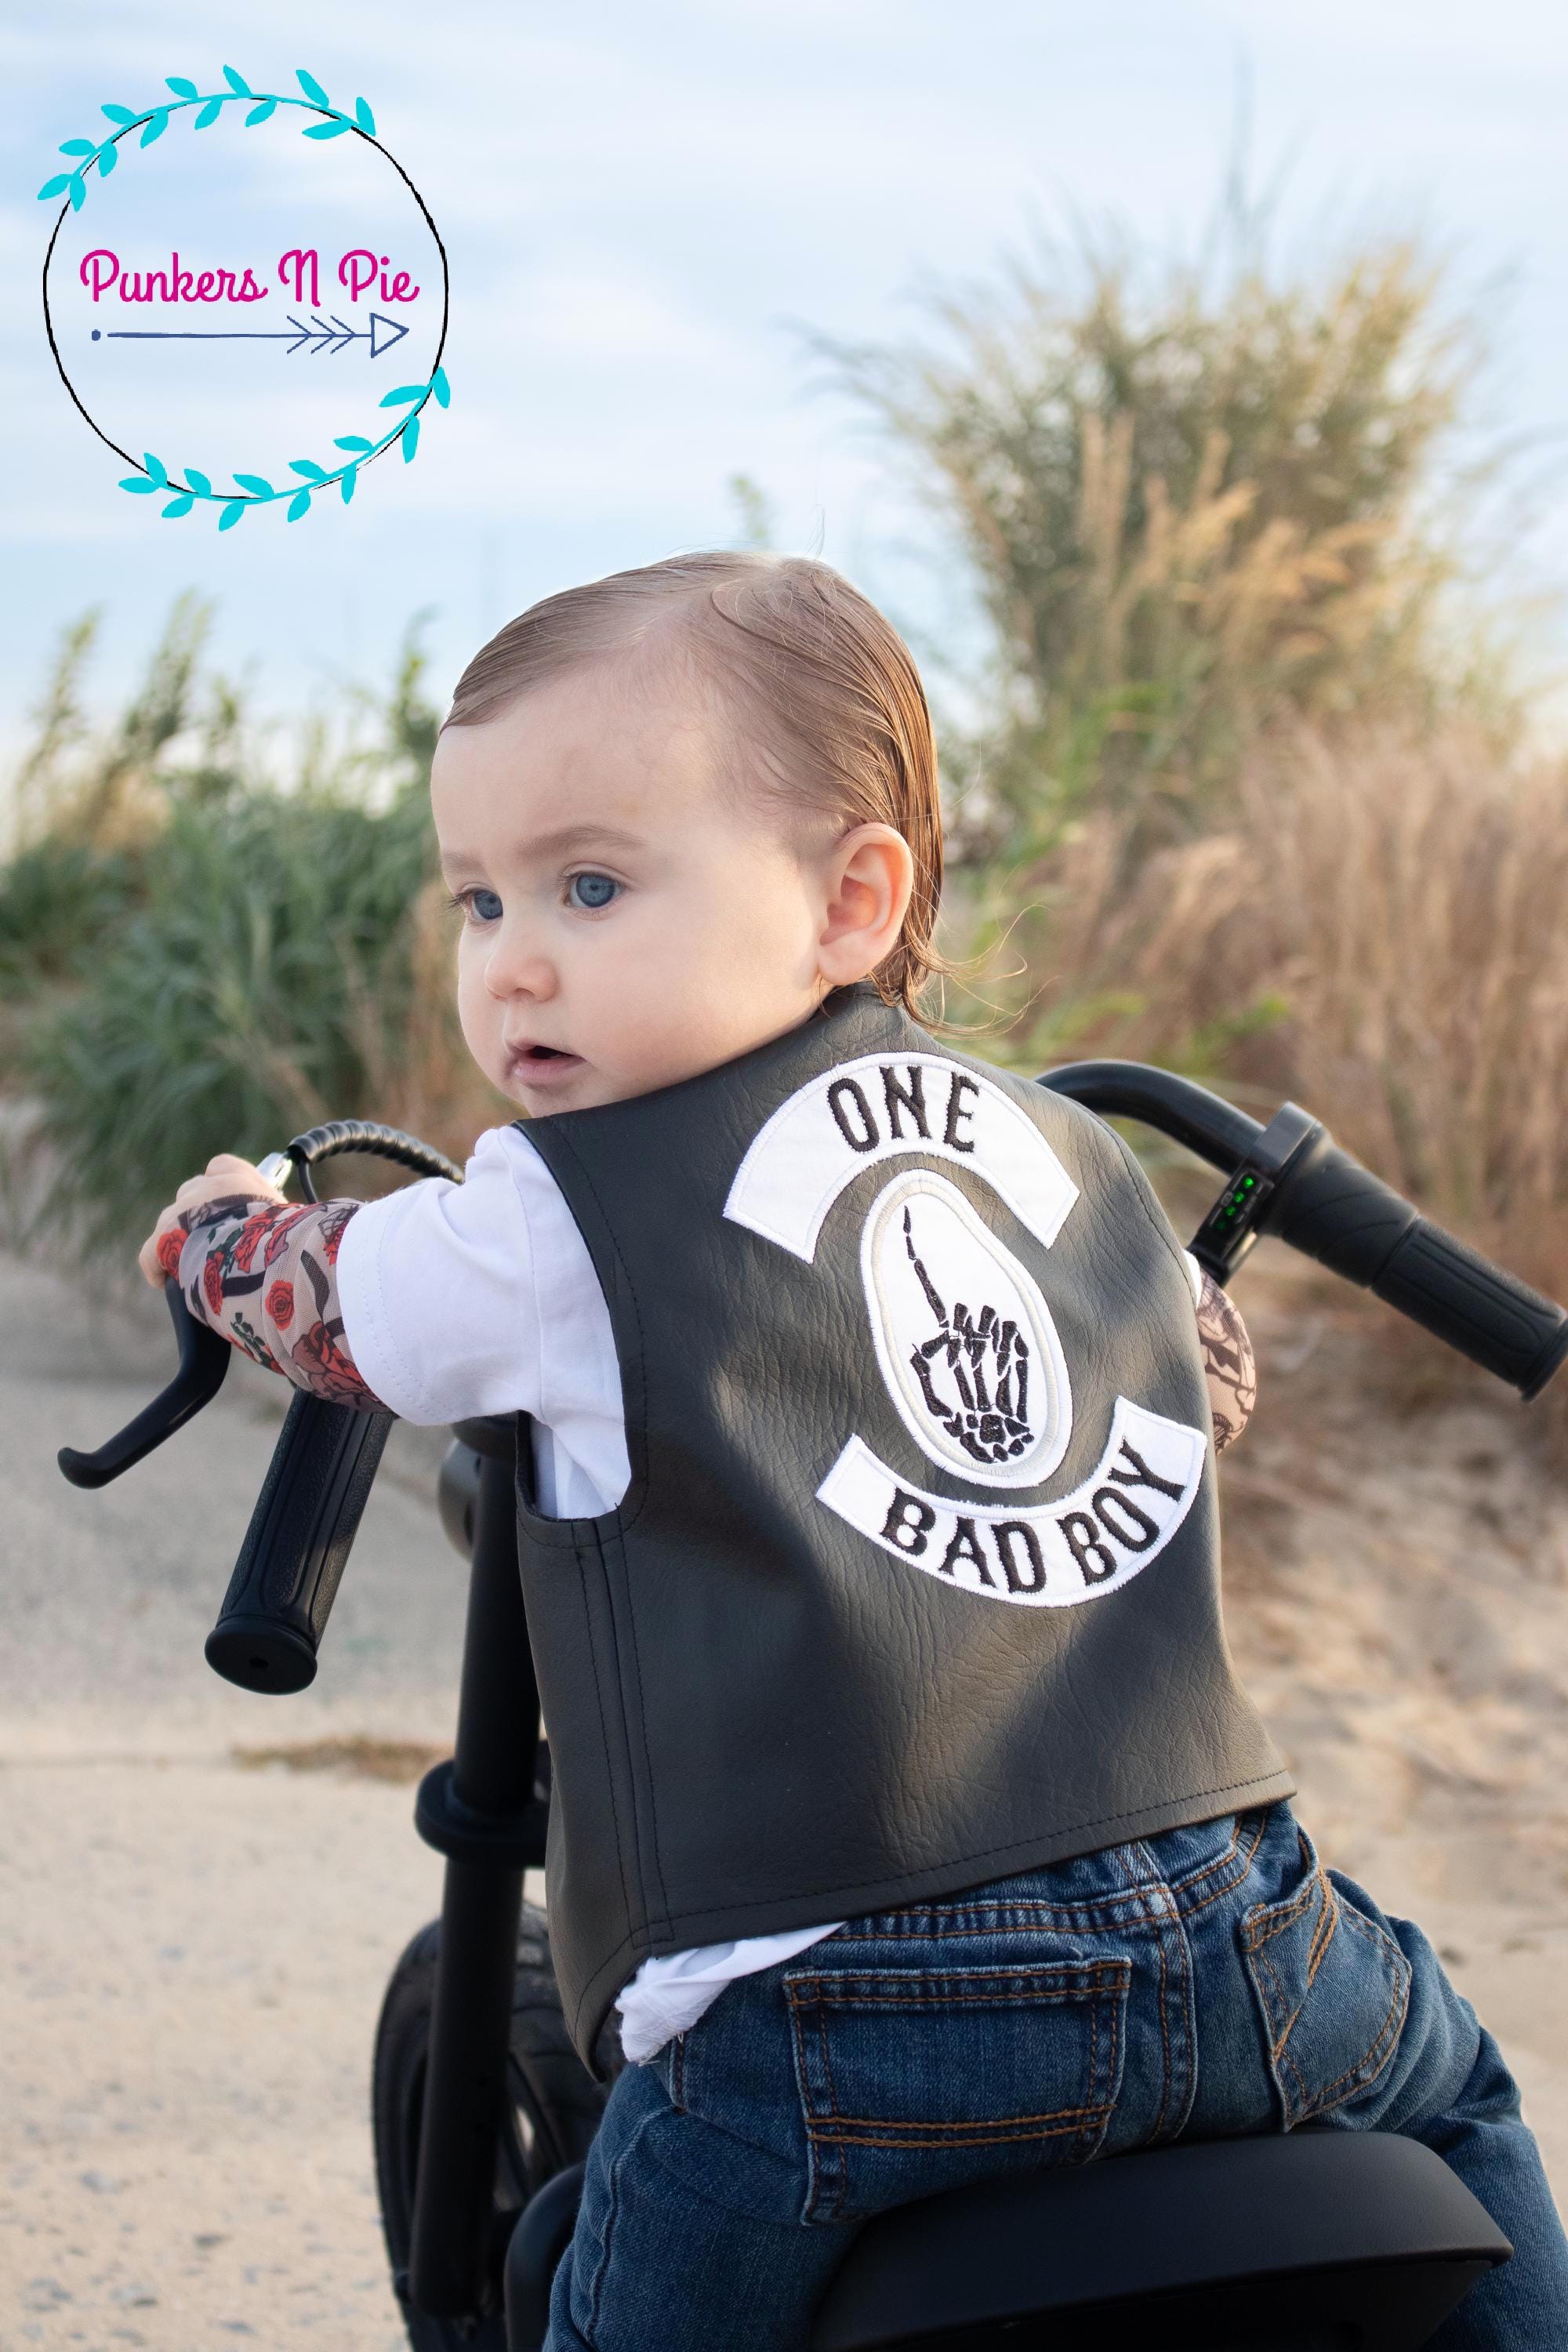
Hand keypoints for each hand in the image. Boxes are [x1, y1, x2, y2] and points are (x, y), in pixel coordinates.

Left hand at [138, 1153, 288, 1287]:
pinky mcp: (161, 1240)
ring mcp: (179, 1213)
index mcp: (237, 1179)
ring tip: (194, 1267)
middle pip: (191, 1194)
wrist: (263, 1259)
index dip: (221, 1186)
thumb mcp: (285, 1219)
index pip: (220, 1167)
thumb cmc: (283, 1242)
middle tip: (214, 1242)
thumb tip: (280, 1230)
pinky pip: (149, 1254)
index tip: (228, 1205)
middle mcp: (205, 1189)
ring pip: (169, 1223)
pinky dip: (156, 1268)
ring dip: (178, 1240)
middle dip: (197, 1215)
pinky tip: (166, 1283)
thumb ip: (272, 1213)